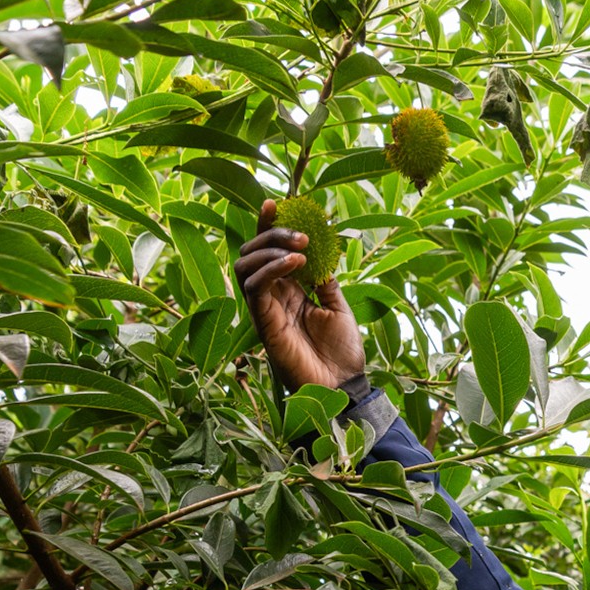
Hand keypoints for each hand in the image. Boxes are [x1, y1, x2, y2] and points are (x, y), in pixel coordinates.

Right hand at [234, 199, 366, 391]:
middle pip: (252, 251)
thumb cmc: (342, 354)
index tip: (278, 203)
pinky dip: (270, 269)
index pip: (269, 251)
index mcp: (288, 291)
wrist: (344, 386)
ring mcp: (264, 309)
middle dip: (272, 233)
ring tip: (300, 249)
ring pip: (245, 264)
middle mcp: (271, 297)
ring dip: (269, 248)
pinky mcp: (263, 323)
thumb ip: (325, 281)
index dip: (269, 226)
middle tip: (302, 233)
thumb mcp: (337, 307)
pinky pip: (254, 287)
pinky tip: (295, 263)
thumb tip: (321, 253)